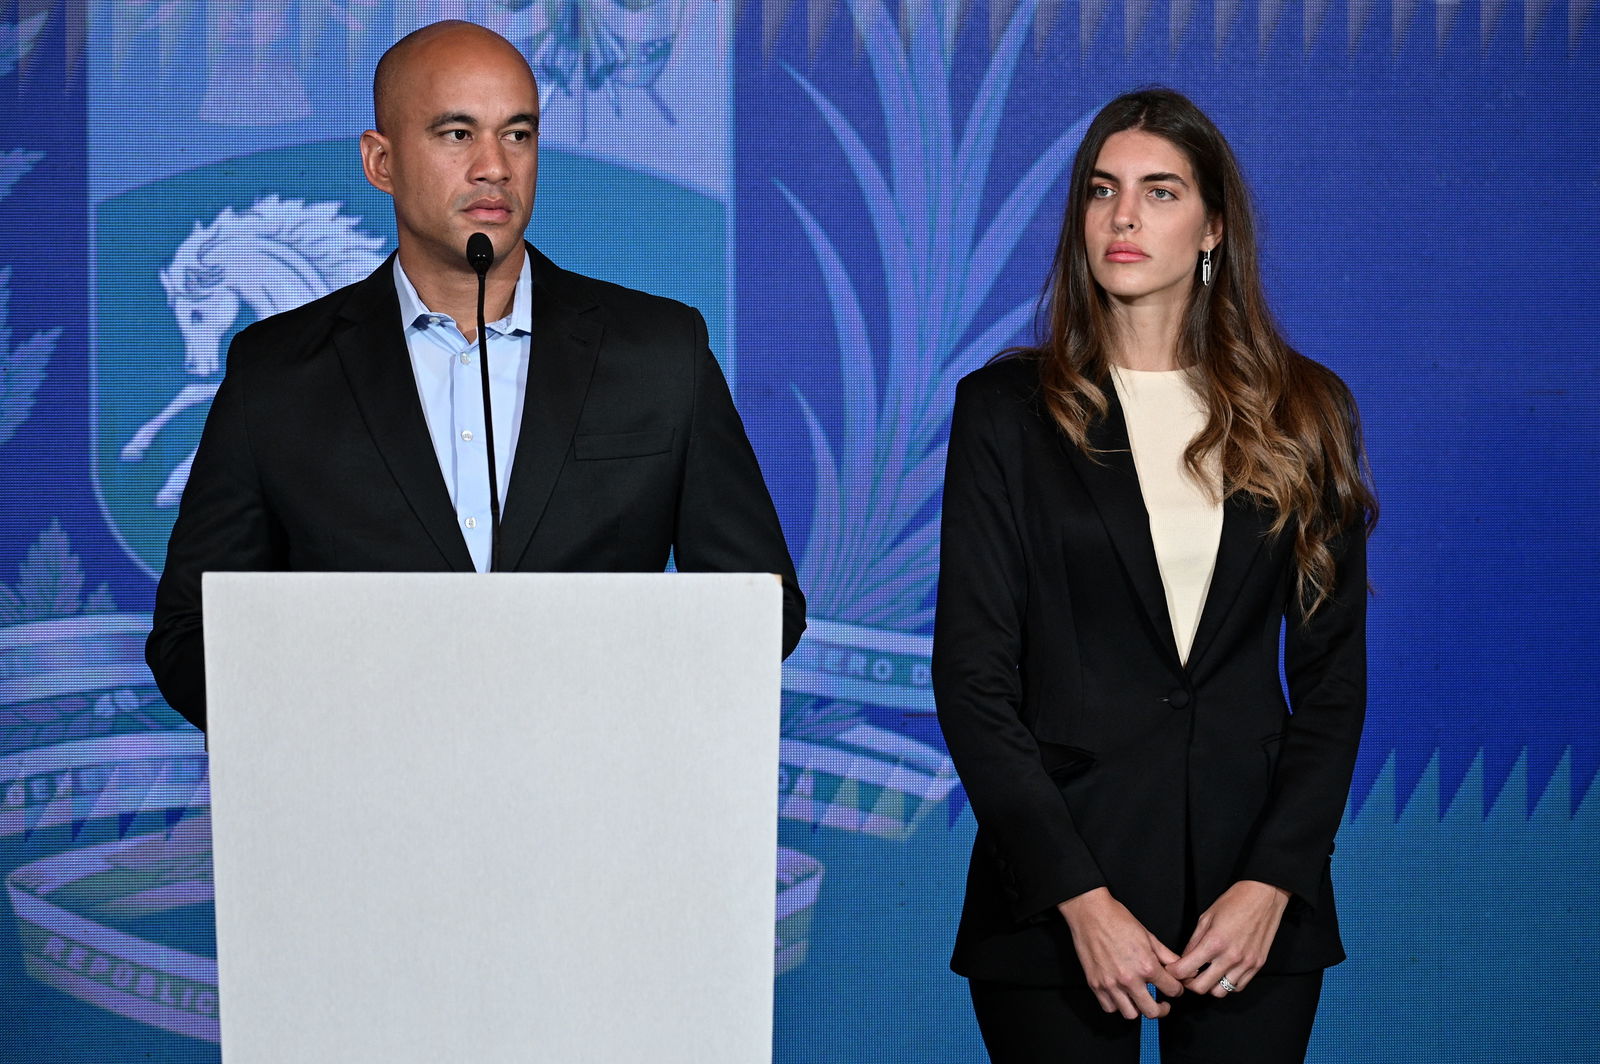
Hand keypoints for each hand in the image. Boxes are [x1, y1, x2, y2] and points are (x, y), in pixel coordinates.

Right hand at [1058, 888, 1184, 1019]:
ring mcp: (1111, 984)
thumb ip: (1167, 956)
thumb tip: (1184, 968)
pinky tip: (1121, 996)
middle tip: (1162, 1004)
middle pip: (1152, 1011)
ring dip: (1139, 1009)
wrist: (1090, 913)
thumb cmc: (1118, 920)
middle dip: (1162, 1009)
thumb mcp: (1149, 936)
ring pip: (1131, 1014)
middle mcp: (1129, 979)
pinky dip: (1117, 1005)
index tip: (1174, 988)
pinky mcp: (1095, 985)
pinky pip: (1110, 1007)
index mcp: (1147, 966)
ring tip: (1140, 1000)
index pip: (1172, 990)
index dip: (1177, 990)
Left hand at [1166, 880, 1289, 997]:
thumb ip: (1194, 941)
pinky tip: (1222, 972)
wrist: (1264, 896)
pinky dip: (1227, 984)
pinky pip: (1238, 986)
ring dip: (1209, 986)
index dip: (1174, 972)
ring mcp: (1246, 964)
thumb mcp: (1206, 917)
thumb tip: (1184, 959)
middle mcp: (1230, 957)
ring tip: (1205, 974)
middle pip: (1201, 988)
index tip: (1172, 969)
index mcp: (1214, 943)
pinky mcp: (1257, 966)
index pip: (1185, 970)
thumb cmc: (1234, 902)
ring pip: (1220, 992)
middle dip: (1188, 983)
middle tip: (1186, 975)